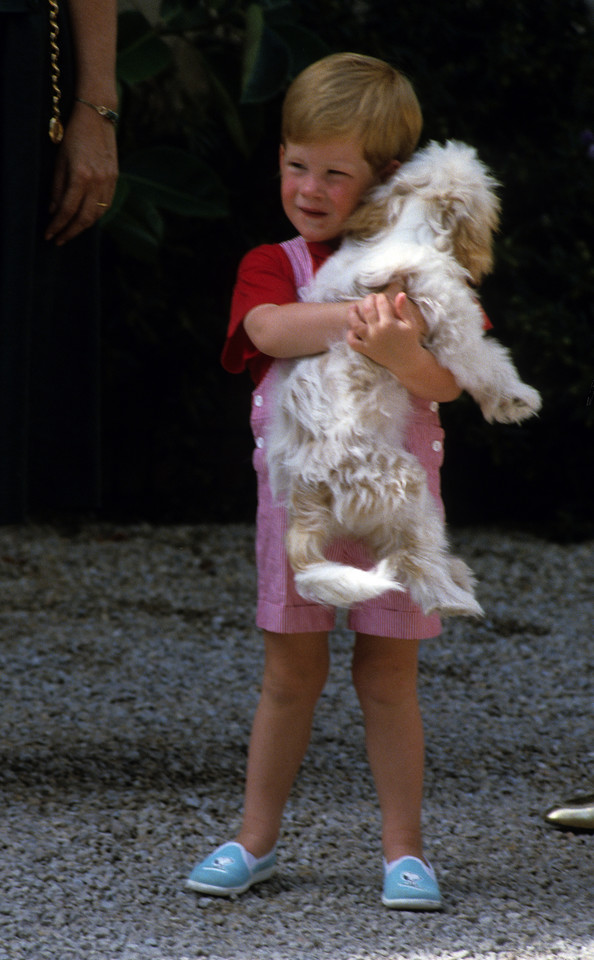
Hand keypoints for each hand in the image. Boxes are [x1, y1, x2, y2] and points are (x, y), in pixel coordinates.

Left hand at [45, 102, 117, 244]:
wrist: (98, 117)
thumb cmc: (74, 135)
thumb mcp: (59, 160)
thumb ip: (57, 187)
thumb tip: (53, 211)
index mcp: (80, 175)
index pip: (67, 210)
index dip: (57, 225)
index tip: (49, 235)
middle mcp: (97, 181)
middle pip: (84, 218)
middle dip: (70, 232)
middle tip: (59, 240)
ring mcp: (109, 181)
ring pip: (97, 214)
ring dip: (83, 226)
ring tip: (71, 231)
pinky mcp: (115, 178)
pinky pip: (106, 205)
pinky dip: (95, 215)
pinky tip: (85, 218)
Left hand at [347, 291, 426, 372]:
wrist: (406, 361)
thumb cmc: (409, 340)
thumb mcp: (410, 324)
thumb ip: (404, 309)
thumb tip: (400, 293)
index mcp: (389, 323)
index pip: (381, 303)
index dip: (381, 297)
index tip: (382, 296)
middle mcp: (377, 331)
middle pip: (368, 309)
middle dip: (368, 300)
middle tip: (370, 298)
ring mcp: (370, 341)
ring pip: (355, 324)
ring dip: (352, 314)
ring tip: (352, 307)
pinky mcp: (366, 350)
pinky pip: (353, 342)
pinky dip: (350, 335)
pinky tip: (352, 329)